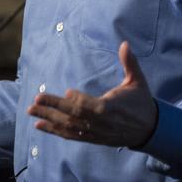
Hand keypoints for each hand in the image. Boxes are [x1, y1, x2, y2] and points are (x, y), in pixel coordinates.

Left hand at [27, 41, 158, 148]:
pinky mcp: (91, 138)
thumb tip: (125, 44)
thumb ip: (130, 62)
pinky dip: (55, 131)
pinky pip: (71, 135)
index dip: (79, 100)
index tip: (66, 92)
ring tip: (32, 111)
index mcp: (111, 108)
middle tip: (35, 100)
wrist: (149, 130)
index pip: (91, 106)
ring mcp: (95, 132)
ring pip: (69, 127)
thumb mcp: (138, 81)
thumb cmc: (141, 102)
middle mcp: (100, 123)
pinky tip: (40, 125)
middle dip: (53, 108)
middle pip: (74, 116)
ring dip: (49, 119)